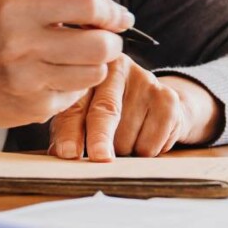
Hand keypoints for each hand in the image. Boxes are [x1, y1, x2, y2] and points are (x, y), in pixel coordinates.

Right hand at [0, 0, 130, 137]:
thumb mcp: (10, 5)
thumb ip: (56, 4)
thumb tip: (108, 13)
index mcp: (18, 9)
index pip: (85, 4)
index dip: (111, 10)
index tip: (119, 16)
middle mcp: (24, 45)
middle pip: (100, 44)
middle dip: (111, 41)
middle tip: (105, 39)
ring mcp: (30, 80)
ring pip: (95, 73)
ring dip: (96, 65)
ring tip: (78, 58)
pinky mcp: (35, 108)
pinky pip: (76, 94)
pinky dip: (74, 84)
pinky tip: (55, 76)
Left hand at [47, 58, 220, 160]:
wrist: (155, 106)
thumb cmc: (108, 113)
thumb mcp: (82, 116)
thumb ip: (68, 131)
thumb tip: (59, 154)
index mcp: (88, 72)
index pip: (76, 105)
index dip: (70, 131)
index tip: (68, 153)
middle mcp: (117, 68)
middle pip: (106, 110)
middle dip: (100, 138)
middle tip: (98, 158)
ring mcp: (145, 80)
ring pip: (129, 132)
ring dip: (123, 150)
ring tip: (124, 141)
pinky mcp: (168, 98)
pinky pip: (153, 140)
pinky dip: (145, 151)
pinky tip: (144, 138)